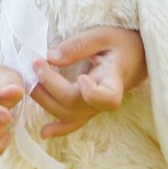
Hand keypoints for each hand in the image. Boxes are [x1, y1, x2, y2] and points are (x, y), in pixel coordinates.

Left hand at [31, 25, 146, 137]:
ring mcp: (96, 107)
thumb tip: (51, 58)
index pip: (107, 98)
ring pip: (68, 114)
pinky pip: (74, 122)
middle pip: (75, 103)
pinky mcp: (89, 108)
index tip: (81, 77)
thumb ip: (77, 46)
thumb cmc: (120, 43)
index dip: (92, 93)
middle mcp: (104, 99)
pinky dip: (59, 128)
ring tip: (32, 80)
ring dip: (45, 100)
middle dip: (51, 86)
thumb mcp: (102, 35)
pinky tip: (44, 132)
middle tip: (36, 63)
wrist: (136, 55)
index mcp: (113, 80)